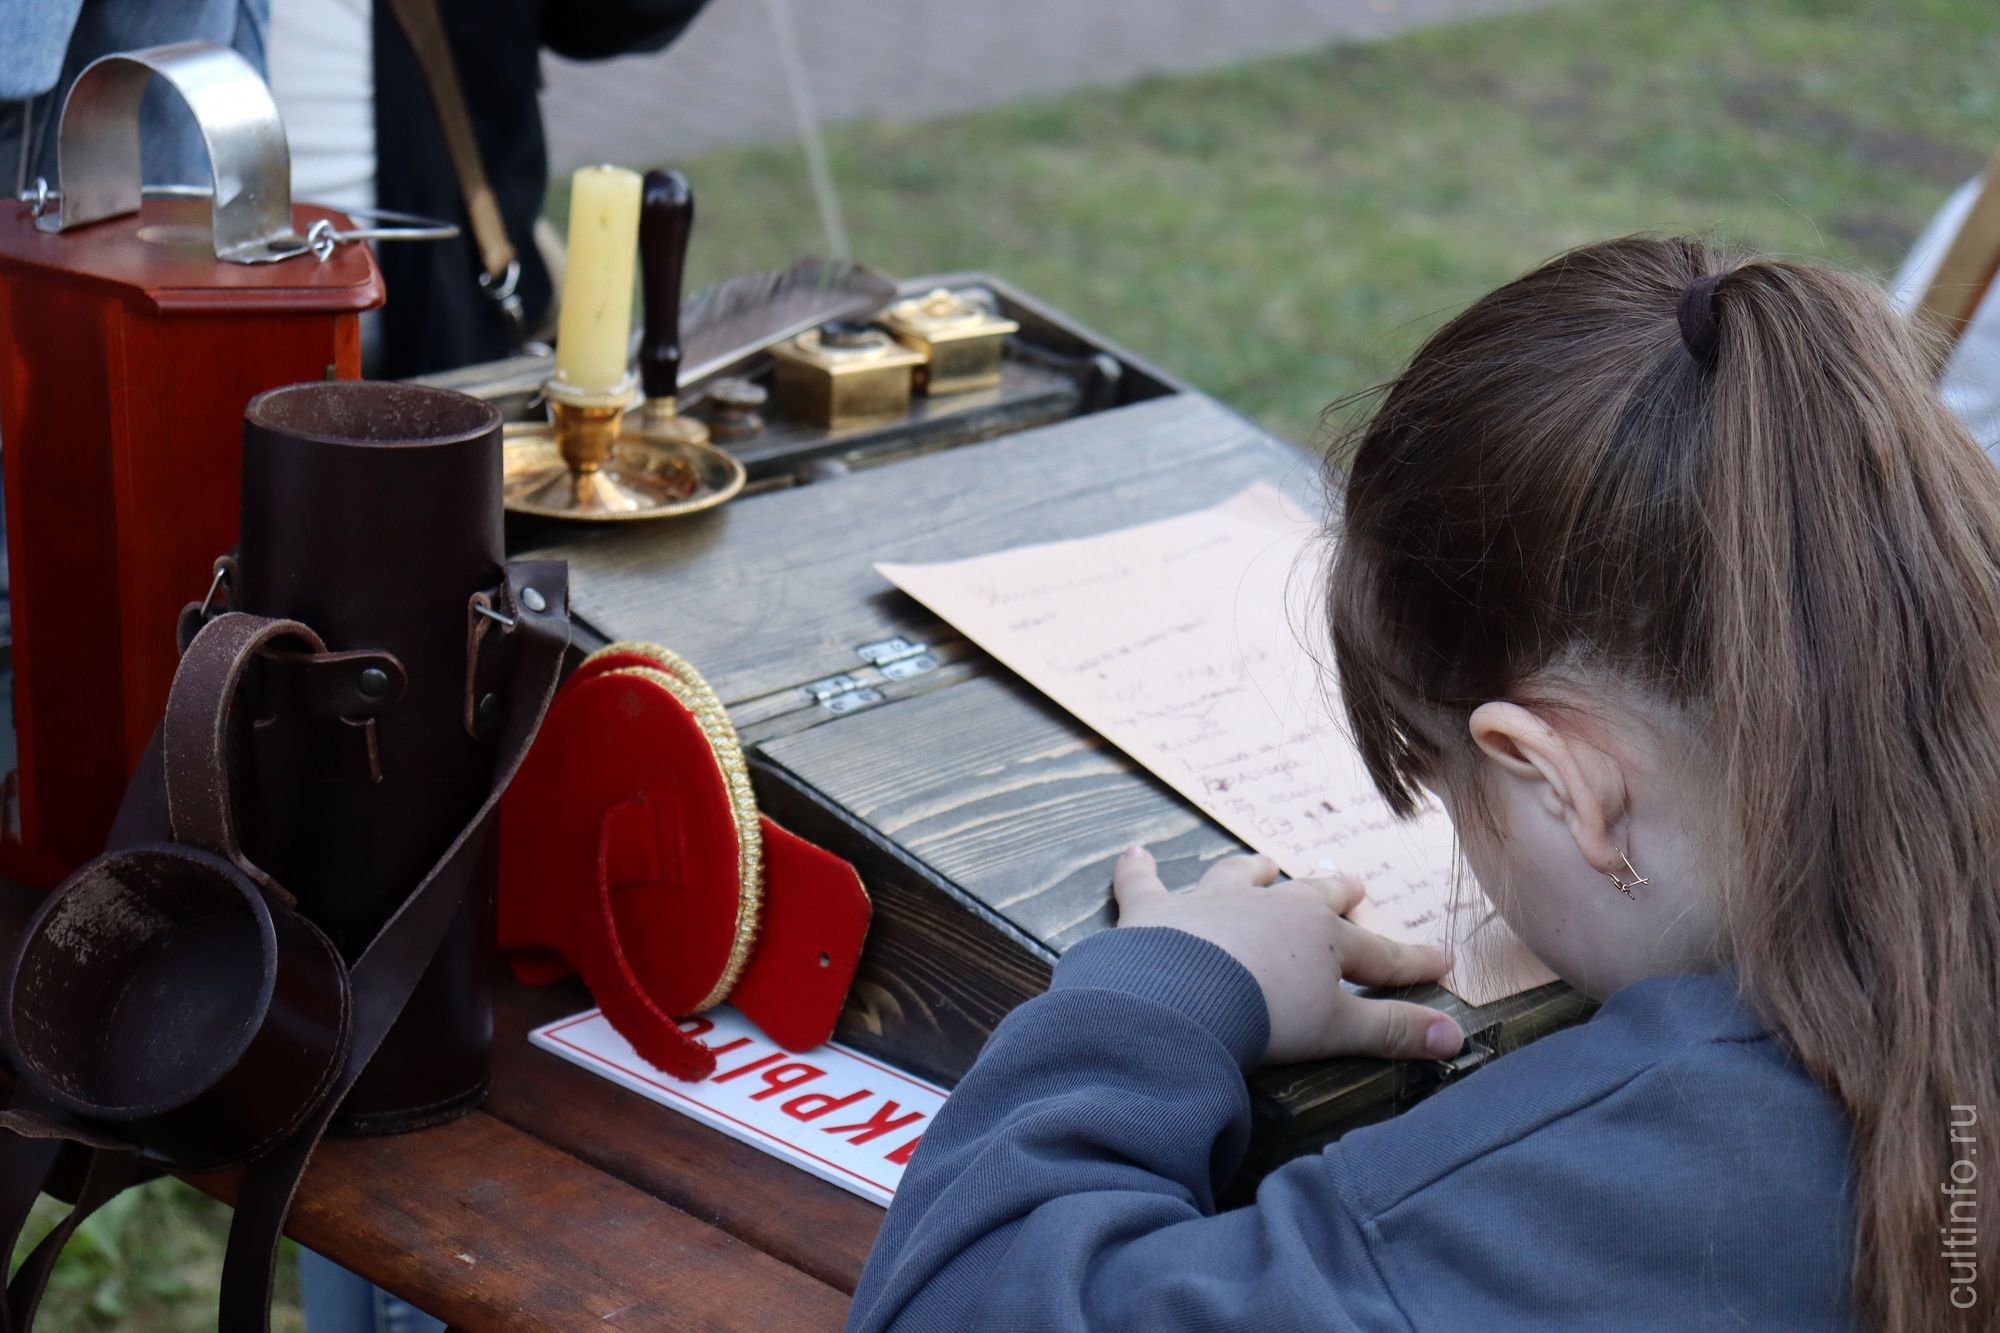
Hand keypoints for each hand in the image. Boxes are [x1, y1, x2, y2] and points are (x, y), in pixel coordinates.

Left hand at [1111, 847, 1463, 1064]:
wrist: (1181, 995)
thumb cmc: (1267, 1015)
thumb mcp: (1341, 1031)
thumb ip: (1395, 1032)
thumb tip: (1456, 1038)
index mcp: (1321, 938)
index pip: (1379, 955)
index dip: (1413, 961)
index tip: (1442, 959)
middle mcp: (1271, 908)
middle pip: (1312, 897)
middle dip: (1336, 893)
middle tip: (1352, 884)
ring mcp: (1211, 902)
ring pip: (1238, 877)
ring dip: (1253, 870)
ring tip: (1265, 860)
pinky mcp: (1155, 910)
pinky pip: (1143, 883)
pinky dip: (1136, 869)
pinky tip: (1134, 853)